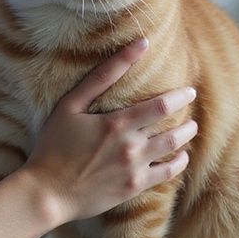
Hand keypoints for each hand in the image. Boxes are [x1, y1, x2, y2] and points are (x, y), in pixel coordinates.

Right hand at [22, 40, 196, 224]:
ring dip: (185, 138)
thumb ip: (102, 76)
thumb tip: (137, 46)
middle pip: (173, 130)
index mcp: (117, 124)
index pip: (161, 106)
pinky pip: (166, 175)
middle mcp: (131, 147)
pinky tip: (180, 157)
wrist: (48, 192)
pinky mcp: (133, 188)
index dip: (179, 96)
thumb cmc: (54, 144)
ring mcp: (134, 170)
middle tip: (190, 113)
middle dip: (186, 119)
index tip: (188, 90)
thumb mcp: (70, 105)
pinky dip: (178, 164)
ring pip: (173, 151)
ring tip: (189, 130)